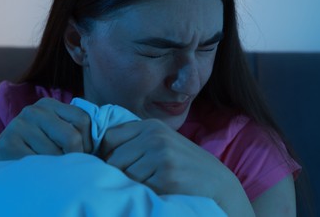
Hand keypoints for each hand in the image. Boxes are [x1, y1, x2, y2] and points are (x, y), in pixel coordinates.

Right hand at [0, 98, 91, 162]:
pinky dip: (43, 171)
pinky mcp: (9, 143)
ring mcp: (20, 125)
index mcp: (49, 104)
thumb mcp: (54, 129)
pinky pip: (39, 163)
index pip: (83, 119)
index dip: (88, 140)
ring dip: (57, 166)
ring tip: (50, 166)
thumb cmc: (35, 145)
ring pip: (56, 154)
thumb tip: (103, 140)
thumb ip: (74, 128)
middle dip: (76, 155)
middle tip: (70, 164)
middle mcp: (34, 110)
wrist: (0, 157)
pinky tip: (37, 169)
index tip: (84, 152)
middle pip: (72, 137)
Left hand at [100, 119, 228, 199]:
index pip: (109, 137)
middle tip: (135, 180)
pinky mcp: (167, 175)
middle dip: (119, 174)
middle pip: (113, 159)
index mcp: (151, 126)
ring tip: (150, 185)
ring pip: (124, 176)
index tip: (113, 166)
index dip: (106, 154)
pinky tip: (160, 191)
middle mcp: (154, 137)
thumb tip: (102, 154)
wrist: (217, 182)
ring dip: (133, 185)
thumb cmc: (184, 164)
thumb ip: (137, 141)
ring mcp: (161, 155)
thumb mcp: (162, 142)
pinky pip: (139, 188)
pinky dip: (145, 194)